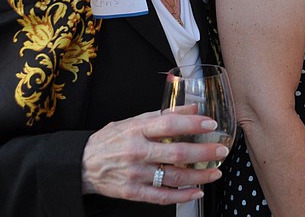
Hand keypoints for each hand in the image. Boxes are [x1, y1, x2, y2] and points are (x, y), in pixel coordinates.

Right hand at [81, 110, 229, 203]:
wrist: (83, 164)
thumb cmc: (112, 139)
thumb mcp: (135, 120)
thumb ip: (164, 115)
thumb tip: (194, 108)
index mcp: (137, 129)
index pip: (168, 124)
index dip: (192, 124)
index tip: (211, 123)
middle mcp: (137, 152)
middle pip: (175, 153)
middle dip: (203, 153)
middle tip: (221, 151)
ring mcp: (135, 174)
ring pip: (172, 177)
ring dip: (199, 176)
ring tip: (216, 172)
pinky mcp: (132, 192)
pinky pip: (161, 196)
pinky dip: (182, 195)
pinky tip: (196, 191)